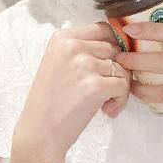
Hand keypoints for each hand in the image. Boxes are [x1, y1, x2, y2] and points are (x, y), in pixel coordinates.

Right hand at [13, 21, 130, 160]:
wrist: (39, 133)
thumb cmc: (49, 101)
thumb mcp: (57, 62)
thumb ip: (81, 49)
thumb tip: (116, 43)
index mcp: (63, 38)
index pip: (103, 29)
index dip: (114, 45)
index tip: (111, 63)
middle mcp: (73, 46)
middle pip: (115, 49)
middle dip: (116, 70)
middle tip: (105, 89)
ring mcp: (85, 65)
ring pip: (122, 68)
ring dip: (119, 88)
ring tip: (104, 103)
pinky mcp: (96, 85)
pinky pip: (123, 86)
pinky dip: (120, 100)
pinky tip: (107, 110)